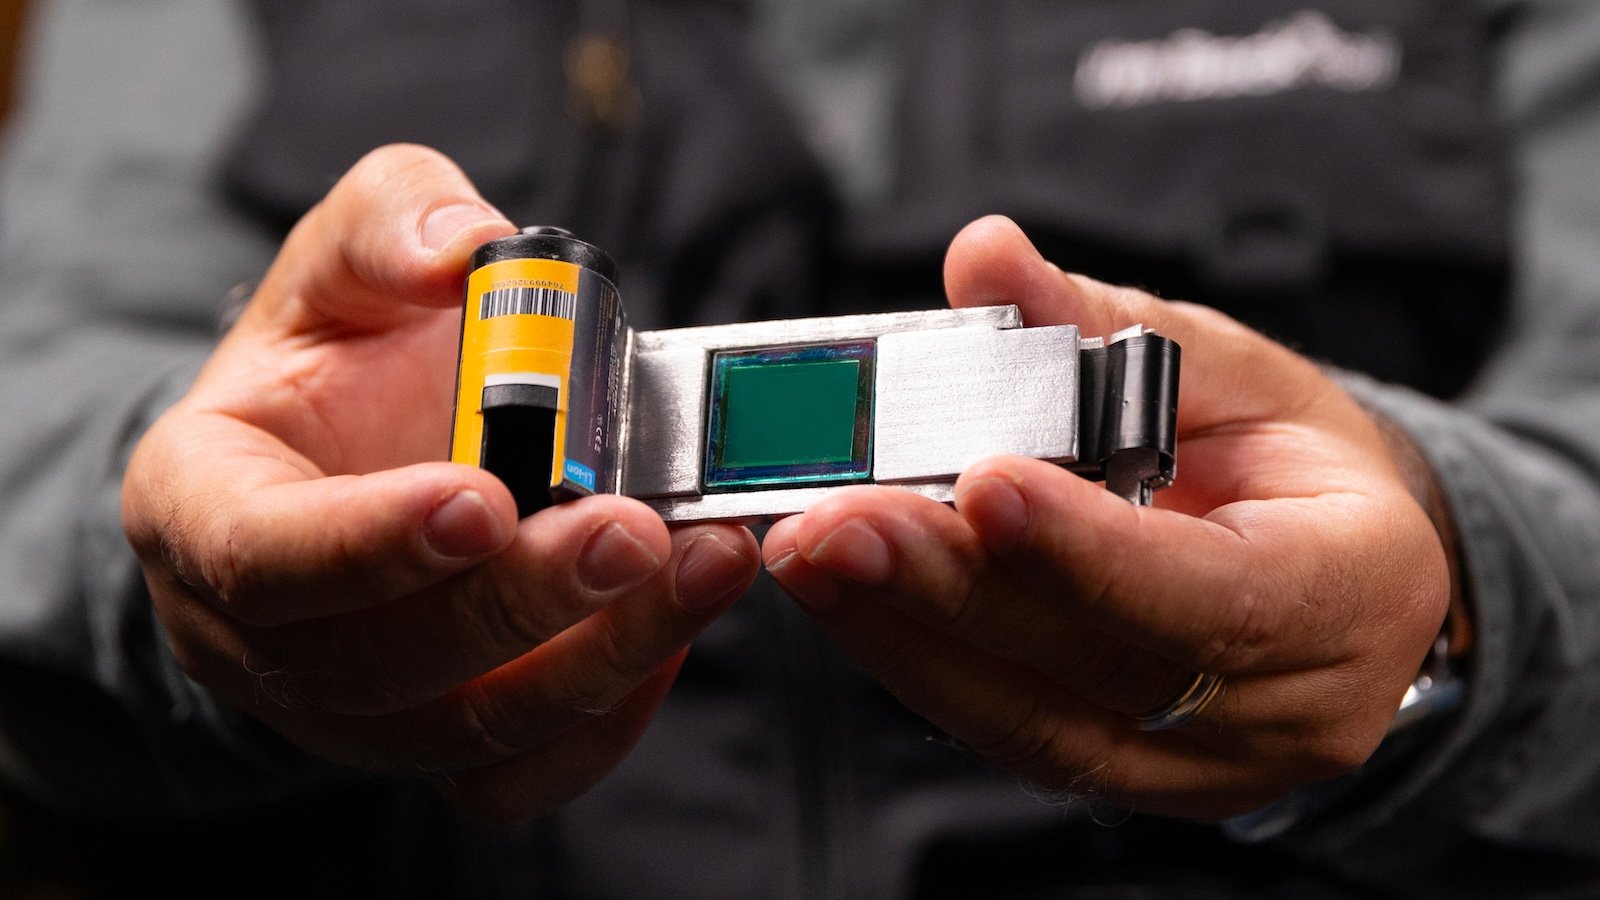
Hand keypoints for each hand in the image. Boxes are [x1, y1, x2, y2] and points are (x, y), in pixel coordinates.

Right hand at [122, 144, 758, 823]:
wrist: (350, 452)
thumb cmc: (339, 357)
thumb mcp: (344, 257)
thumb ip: (393, 222)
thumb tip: (467, 246)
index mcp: (203, 506)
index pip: (262, 554)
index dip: (370, 542)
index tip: (486, 497)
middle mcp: (259, 635)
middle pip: (381, 664)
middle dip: (522, 603)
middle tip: (638, 531)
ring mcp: (349, 709)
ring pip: (467, 732)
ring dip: (599, 658)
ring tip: (704, 567)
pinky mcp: (434, 743)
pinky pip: (518, 774)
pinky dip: (607, 721)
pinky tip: (674, 631)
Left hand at [761, 216, 1449, 818]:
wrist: (1333, 573)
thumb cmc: (1291, 465)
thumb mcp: (1229, 372)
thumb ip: (1101, 322)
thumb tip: (983, 257)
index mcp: (1351, 591)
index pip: (1216, 595)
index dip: (1088, 550)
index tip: (979, 482)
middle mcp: (1285, 708)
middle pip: (1099, 670)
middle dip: (950, 592)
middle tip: (833, 524)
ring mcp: (1197, 766)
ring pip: (1030, 722)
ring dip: (902, 634)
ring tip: (807, 554)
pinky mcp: (1118, 774)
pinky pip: (1003, 729)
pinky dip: (914, 657)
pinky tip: (845, 594)